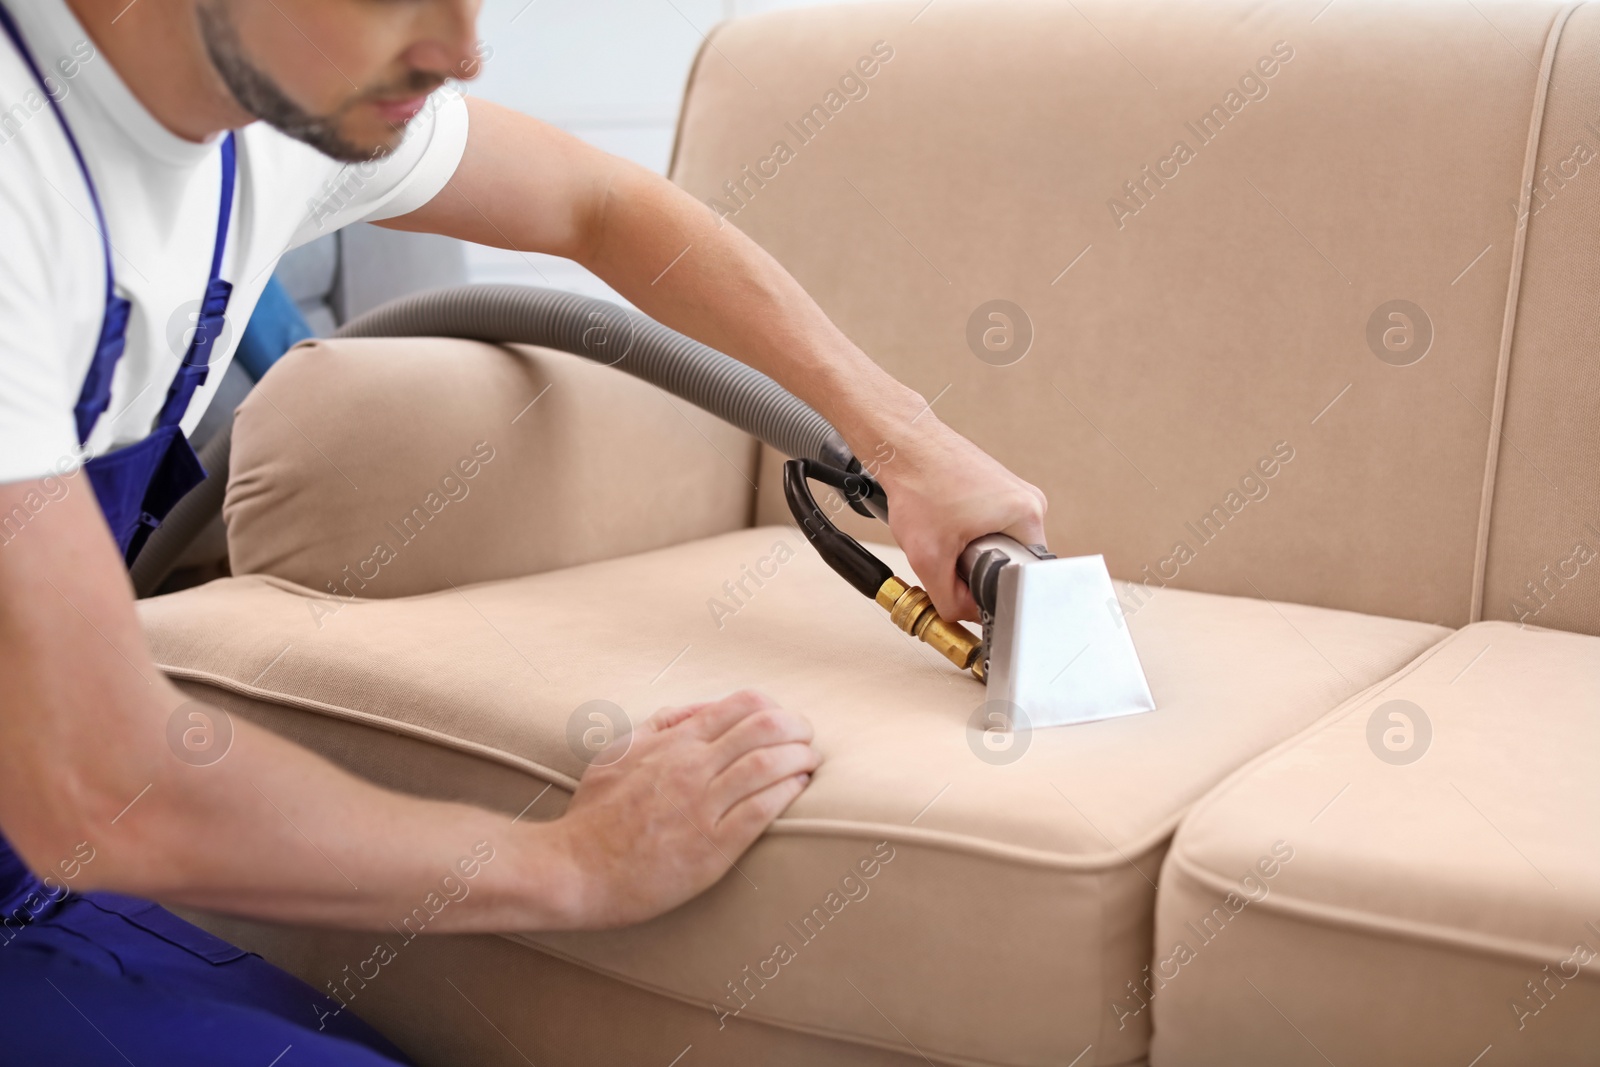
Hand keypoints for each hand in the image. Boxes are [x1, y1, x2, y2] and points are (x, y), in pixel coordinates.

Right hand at [546, 690, 817, 928]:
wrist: (575, 869)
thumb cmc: (595, 814)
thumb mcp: (618, 752)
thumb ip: (660, 725)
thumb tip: (700, 709)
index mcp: (673, 742)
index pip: (742, 705)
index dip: (776, 708)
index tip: (786, 722)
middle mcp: (691, 766)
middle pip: (765, 728)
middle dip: (799, 729)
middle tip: (808, 741)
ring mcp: (702, 806)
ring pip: (769, 765)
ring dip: (801, 759)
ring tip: (810, 764)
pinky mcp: (712, 847)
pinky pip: (762, 811)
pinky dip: (788, 794)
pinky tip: (796, 791)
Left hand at [874, 415, 1047, 621]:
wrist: (902, 445)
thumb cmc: (918, 483)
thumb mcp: (930, 557)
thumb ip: (951, 599)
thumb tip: (966, 615)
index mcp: (1027, 515)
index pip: (1025, 575)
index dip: (995, 590)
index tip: (970, 585)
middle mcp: (1029, 500)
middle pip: (1011, 559)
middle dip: (979, 567)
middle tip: (952, 552)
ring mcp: (1014, 490)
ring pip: (998, 542)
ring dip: (972, 548)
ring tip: (947, 531)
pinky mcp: (997, 486)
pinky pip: (990, 524)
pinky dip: (968, 530)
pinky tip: (947, 519)